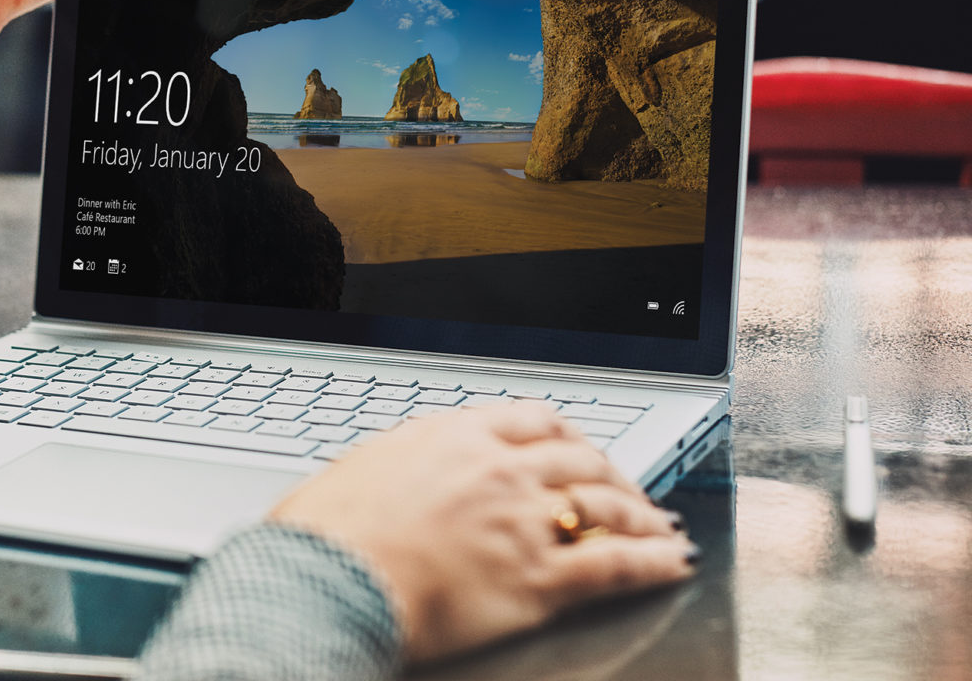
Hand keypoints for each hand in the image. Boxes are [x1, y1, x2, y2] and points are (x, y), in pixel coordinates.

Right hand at [268, 403, 695, 662]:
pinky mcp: (539, 578)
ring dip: (642, 513)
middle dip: (610, 472)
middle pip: (579, 457)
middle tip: (624, 488)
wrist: (329, 578)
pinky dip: (653, 561)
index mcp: (455, 436)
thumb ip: (398, 466)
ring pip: (606, 504)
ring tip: (660, 525)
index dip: (565, 434)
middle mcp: (499, 469)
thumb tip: (394, 474)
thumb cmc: (325, 534)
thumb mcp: (359, 472)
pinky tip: (672, 562)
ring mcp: (524, 520)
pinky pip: (616, 564)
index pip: (532, 419)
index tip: (575, 445)